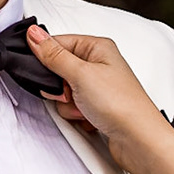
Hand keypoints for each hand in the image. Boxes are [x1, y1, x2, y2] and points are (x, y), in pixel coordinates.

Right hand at [25, 26, 173, 173]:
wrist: (138, 139)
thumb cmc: (122, 104)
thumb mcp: (81, 74)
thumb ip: (53, 55)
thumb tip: (35, 34)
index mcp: (98, 47)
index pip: (58, 43)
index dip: (47, 58)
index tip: (46, 71)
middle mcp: (99, 65)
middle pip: (58, 69)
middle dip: (60, 87)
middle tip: (70, 92)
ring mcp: (97, 88)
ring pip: (63, 92)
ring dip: (68, 104)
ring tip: (83, 108)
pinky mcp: (96, 107)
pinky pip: (72, 107)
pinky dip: (75, 115)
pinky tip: (88, 118)